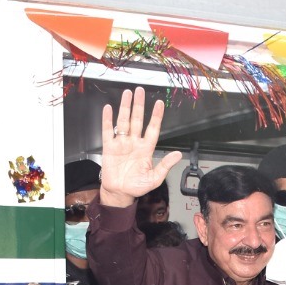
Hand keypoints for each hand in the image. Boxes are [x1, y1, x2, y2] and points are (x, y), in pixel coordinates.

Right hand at [97, 87, 183, 207]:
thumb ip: (165, 165)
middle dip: (139, 105)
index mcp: (146, 149)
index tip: (159, 104)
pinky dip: (108, 120)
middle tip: (140, 91)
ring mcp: (122, 144)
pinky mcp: (109, 147)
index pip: (153, 129)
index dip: (156, 116)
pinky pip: (108, 131)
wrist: (120, 193)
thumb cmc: (137, 187)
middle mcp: (134, 143)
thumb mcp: (155, 178)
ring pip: (124, 121)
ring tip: (127, 94)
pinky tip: (109, 109)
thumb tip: (178, 154)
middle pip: (138, 120)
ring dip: (125, 107)